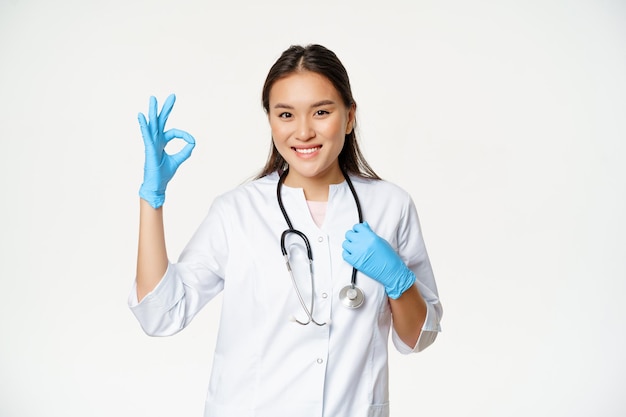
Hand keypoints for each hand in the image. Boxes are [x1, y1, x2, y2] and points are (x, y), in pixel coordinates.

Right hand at [138, 94, 194, 208]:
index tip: (191, 140)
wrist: (157, 186)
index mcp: (161, 142)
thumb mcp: (178, 160)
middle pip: (161, 121)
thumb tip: (193, 142)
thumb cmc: (163, 174)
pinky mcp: (149, 149)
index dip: (184, 135)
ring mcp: (151, 144)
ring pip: (153, 124)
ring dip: (153, 111)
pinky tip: (141, 115)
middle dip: (166, 108)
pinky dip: (143, 125)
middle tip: (173, 96)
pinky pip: (146, 135)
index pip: (174, 132)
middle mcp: (155, 140)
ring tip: (153, 98)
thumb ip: (185, 150)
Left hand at [342, 222, 415, 298]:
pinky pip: (344, 254)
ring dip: (348, 245)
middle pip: (349, 234)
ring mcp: (358, 252)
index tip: (357, 232)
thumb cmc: (388, 256)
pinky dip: (347, 254)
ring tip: (354, 248)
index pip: (357, 227)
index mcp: (370, 236)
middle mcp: (363, 243)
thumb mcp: (381, 241)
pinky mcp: (355, 262)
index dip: (357, 229)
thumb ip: (370, 233)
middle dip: (351, 236)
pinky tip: (352, 254)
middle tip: (355, 240)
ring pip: (345, 244)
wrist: (391, 270)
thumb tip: (364, 226)